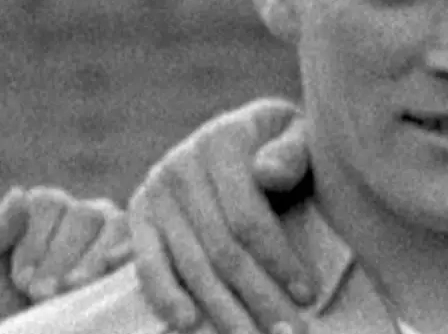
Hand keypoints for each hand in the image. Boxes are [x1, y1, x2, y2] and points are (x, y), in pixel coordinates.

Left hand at [0, 187, 130, 330]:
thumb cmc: (10, 305)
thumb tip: (19, 192)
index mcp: (49, 205)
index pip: (50, 203)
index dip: (34, 244)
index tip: (22, 281)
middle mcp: (88, 210)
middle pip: (83, 214)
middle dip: (59, 259)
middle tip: (41, 294)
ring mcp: (117, 232)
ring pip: (114, 226)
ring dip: (89, 263)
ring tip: (70, 292)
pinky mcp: (137, 257)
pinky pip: (138, 247)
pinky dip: (124, 260)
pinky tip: (103, 281)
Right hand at [129, 97, 312, 333]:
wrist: (244, 133)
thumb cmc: (282, 144)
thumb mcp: (298, 134)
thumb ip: (292, 152)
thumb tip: (268, 173)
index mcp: (223, 139)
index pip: (248, 216)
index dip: (278, 259)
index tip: (308, 294)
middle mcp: (182, 162)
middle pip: (221, 247)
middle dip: (257, 296)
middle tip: (288, 332)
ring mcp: (157, 189)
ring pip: (192, 263)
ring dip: (222, 309)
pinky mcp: (139, 213)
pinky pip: (148, 262)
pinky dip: (165, 296)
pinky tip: (188, 324)